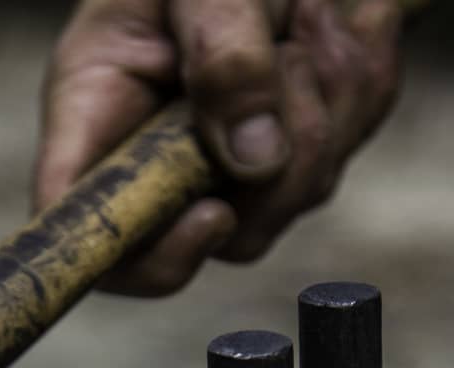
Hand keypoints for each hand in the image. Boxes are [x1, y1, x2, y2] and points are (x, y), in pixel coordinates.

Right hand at [34, 0, 403, 295]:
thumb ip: (224, 56)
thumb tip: (256, 161)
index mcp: (97, 113)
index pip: (94, 232)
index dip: (151, 258)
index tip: (216, 211)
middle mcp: (159, 154)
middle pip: (229, 233)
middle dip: (288, 155)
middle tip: (296, 49)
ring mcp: (227, 160)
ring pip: (294, 194)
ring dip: (331, 102)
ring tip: (314, 14)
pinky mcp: (285, 146)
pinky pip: (339, 151)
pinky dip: (359, 87)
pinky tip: (344, 24)